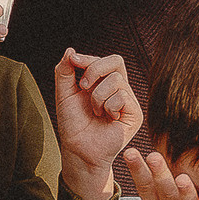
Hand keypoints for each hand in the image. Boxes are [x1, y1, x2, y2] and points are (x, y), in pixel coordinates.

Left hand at [53, 48, 141, 199]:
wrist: (78, 149)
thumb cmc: (73, 124)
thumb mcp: (64, 94)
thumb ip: (64, 71)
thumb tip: (70, 50)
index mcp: (103, 82)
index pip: (103, 60)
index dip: (89, 58)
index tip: (73, 61)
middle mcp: (118, 88)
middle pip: (116, 61)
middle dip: (95, 69)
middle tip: (82, 86)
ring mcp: (128, 100)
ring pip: (117, 80)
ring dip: (98, 95)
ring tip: (94, 111)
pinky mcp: (135, 114)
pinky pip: (123, 96)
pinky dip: (109, 106)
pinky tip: (106, 118)